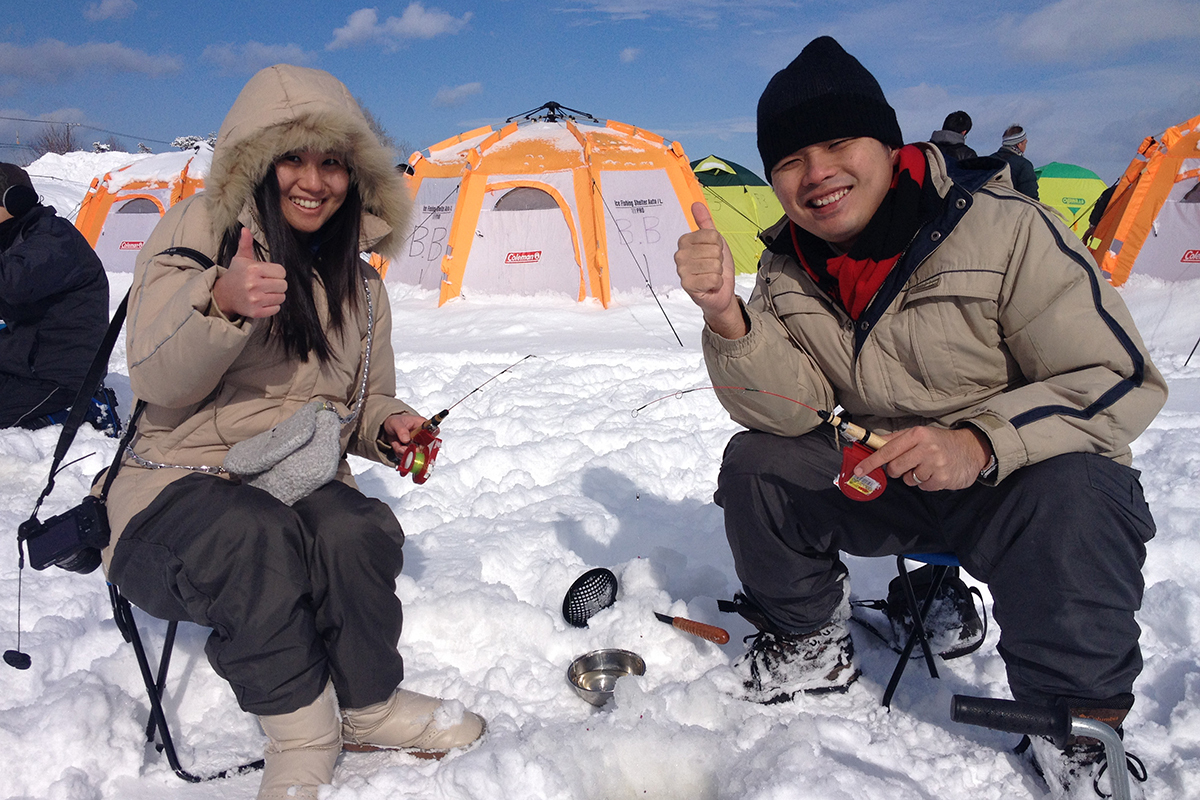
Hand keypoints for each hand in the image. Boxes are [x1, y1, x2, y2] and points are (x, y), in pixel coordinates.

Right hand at [212, 228, 287, 317]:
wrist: (223, 295)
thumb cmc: (236, 275)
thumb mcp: (240, 258)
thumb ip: (246, 244)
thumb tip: (245, 229)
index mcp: (253, 269)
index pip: (282, 272)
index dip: (277, 273)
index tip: (268, 274)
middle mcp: (254, 284)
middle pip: (283, 285)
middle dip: (278, 284)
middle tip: (267, 283)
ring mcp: (255, 299)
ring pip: (281, 297)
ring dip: (275, 295)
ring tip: (264, 292)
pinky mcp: (255, 312)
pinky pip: (276, 309)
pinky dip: (272, 306)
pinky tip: (263, 301)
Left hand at [380, 413, 428, 456]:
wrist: (387, 429)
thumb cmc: (394, 422)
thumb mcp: (396, 423)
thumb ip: (401, 430)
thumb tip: (406, 439)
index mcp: (421, 424)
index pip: (433, 432)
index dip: (429, 440)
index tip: (419, 445)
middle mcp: (421, 435)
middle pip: (425, 447)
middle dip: (412, 450)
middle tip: (403, 447)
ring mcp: (417, 443)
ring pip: (415, 453)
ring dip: (404, 452)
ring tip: (397, 445)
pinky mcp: (412, 450)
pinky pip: (408, 456)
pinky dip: (401, 453)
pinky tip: (397, 447)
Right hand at [675, 202, 744, 338]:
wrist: (719, 291)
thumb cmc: (716, 267)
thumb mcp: (715, 242)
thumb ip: (705, 223)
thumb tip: (696, 204)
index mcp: (685, 241)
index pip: (712, 235)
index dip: (719, 246)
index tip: (713, 253)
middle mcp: (680, 255)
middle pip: (714, 250)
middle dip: (719, 260)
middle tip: (712, 267)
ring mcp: (682, 270)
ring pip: (714, 265)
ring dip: (718, 272)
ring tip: (711, 275)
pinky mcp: (687, 285)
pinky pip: (712, 278)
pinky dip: (716, 283)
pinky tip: (709, 285)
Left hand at [854, 427, 991, 491]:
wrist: (972, 449)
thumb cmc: (940, 441)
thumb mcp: (919, 433)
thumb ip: (895, 439)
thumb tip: (872, 443)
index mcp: (917, 435)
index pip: (887, 450)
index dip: (871, 462)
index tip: (858, 470)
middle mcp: (926, 448)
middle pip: (895, 468)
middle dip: (896, 471)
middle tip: (907, 465)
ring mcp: (935, 465)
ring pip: (909, 480)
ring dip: (913, 477)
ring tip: (927, 467)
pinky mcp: (943, 479)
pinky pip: (923, 487)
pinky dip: (926, 483)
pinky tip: (935, 474)